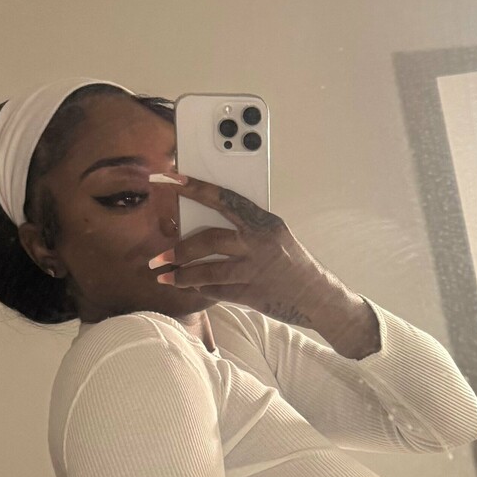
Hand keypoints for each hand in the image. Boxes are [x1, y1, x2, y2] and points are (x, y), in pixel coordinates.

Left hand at [147, 173, 379, 357]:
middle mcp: (259, 243)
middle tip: (157, 256)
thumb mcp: (275, 236)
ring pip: (209, 271)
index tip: (170, 179)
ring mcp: (256, 270)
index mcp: (264, 222)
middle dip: (179, 249)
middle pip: (210, 240)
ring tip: (164, 277)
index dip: (195, 187)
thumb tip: (204, 225)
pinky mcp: (254, 295)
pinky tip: (190, 289)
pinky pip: (219, 291)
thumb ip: (245, 229)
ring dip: (182, 275)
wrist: (319, 296)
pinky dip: (202, 289)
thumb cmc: (293, 263)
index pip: (224, 198)